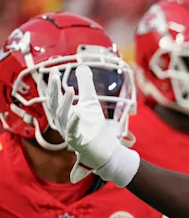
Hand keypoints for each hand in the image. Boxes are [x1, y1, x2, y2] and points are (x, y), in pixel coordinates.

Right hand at [49, 65, 138, 185]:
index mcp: (64, 114)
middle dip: (53, 91)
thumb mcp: (91, 102)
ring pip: (62, 117)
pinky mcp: (78, 143)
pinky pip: (73, 132)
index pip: (54, 98)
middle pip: (54, 106)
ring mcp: (70, 133)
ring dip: (65, 103)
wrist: (106, 150)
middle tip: (54, 75)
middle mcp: (63, 123)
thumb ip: (85, 85)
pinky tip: (78, 113)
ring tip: (71, 89)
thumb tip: (81, 66)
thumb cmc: (95, 127)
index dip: (53, 85)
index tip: (53, 69)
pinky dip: (74, 123)